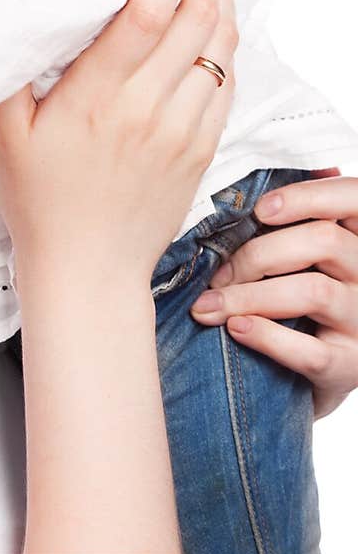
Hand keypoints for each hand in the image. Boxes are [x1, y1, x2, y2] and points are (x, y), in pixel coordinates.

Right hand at [0, 0, 237, 278]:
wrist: (88, 272)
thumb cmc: (41, 201)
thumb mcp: (7, 134)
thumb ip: (10, 72)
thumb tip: (13, 14)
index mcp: (97, 98)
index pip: (144, 12)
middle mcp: (148, 109)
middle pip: (195, 18)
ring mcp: (183, 130)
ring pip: (220, 48)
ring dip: (221, 2)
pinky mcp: (202, 149)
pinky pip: (227, 84)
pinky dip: (225, 47)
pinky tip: (212, 29)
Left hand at [190, 172, 357, 417]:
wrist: (318, 371)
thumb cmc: (303, 298)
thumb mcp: (309, 254)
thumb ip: (295, 219)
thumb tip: (260, 182)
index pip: (352, 198)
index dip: (307, 197)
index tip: (260, 210)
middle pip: (324, 241)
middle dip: (258, 253)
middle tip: (217, 273)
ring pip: (314, 292)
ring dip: (250, 295)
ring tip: (209, 305)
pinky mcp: (350, 366)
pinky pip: (311, 352)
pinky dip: (267, 337)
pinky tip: (236, 328)